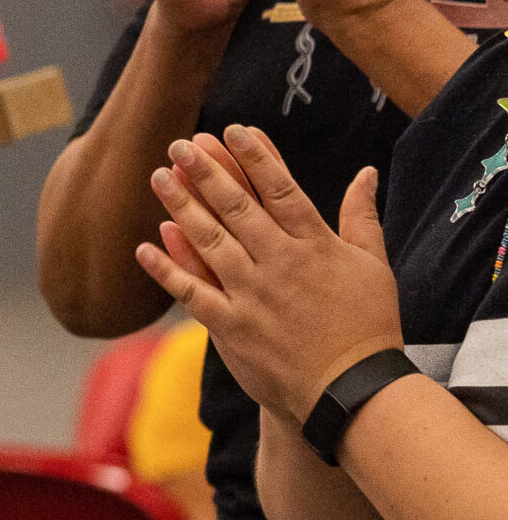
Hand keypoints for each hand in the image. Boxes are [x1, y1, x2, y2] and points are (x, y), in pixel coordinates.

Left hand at [135, 125, 403, 419]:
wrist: (350, 389)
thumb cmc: (367, 326)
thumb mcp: (373, 265)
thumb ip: (362, 216)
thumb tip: (367, 172)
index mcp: (316, 245)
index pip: (281, 189)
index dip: (255, 157)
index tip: (232, 130)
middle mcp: (280, 263)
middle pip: (237, 207)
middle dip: (207, 172)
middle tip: (180, 144)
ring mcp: (252, 294)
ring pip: (210, 241)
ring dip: (182, 207)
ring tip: (160, 177)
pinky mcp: (231, 326)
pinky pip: (192, 292)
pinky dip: (168, 268)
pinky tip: (146, 244)